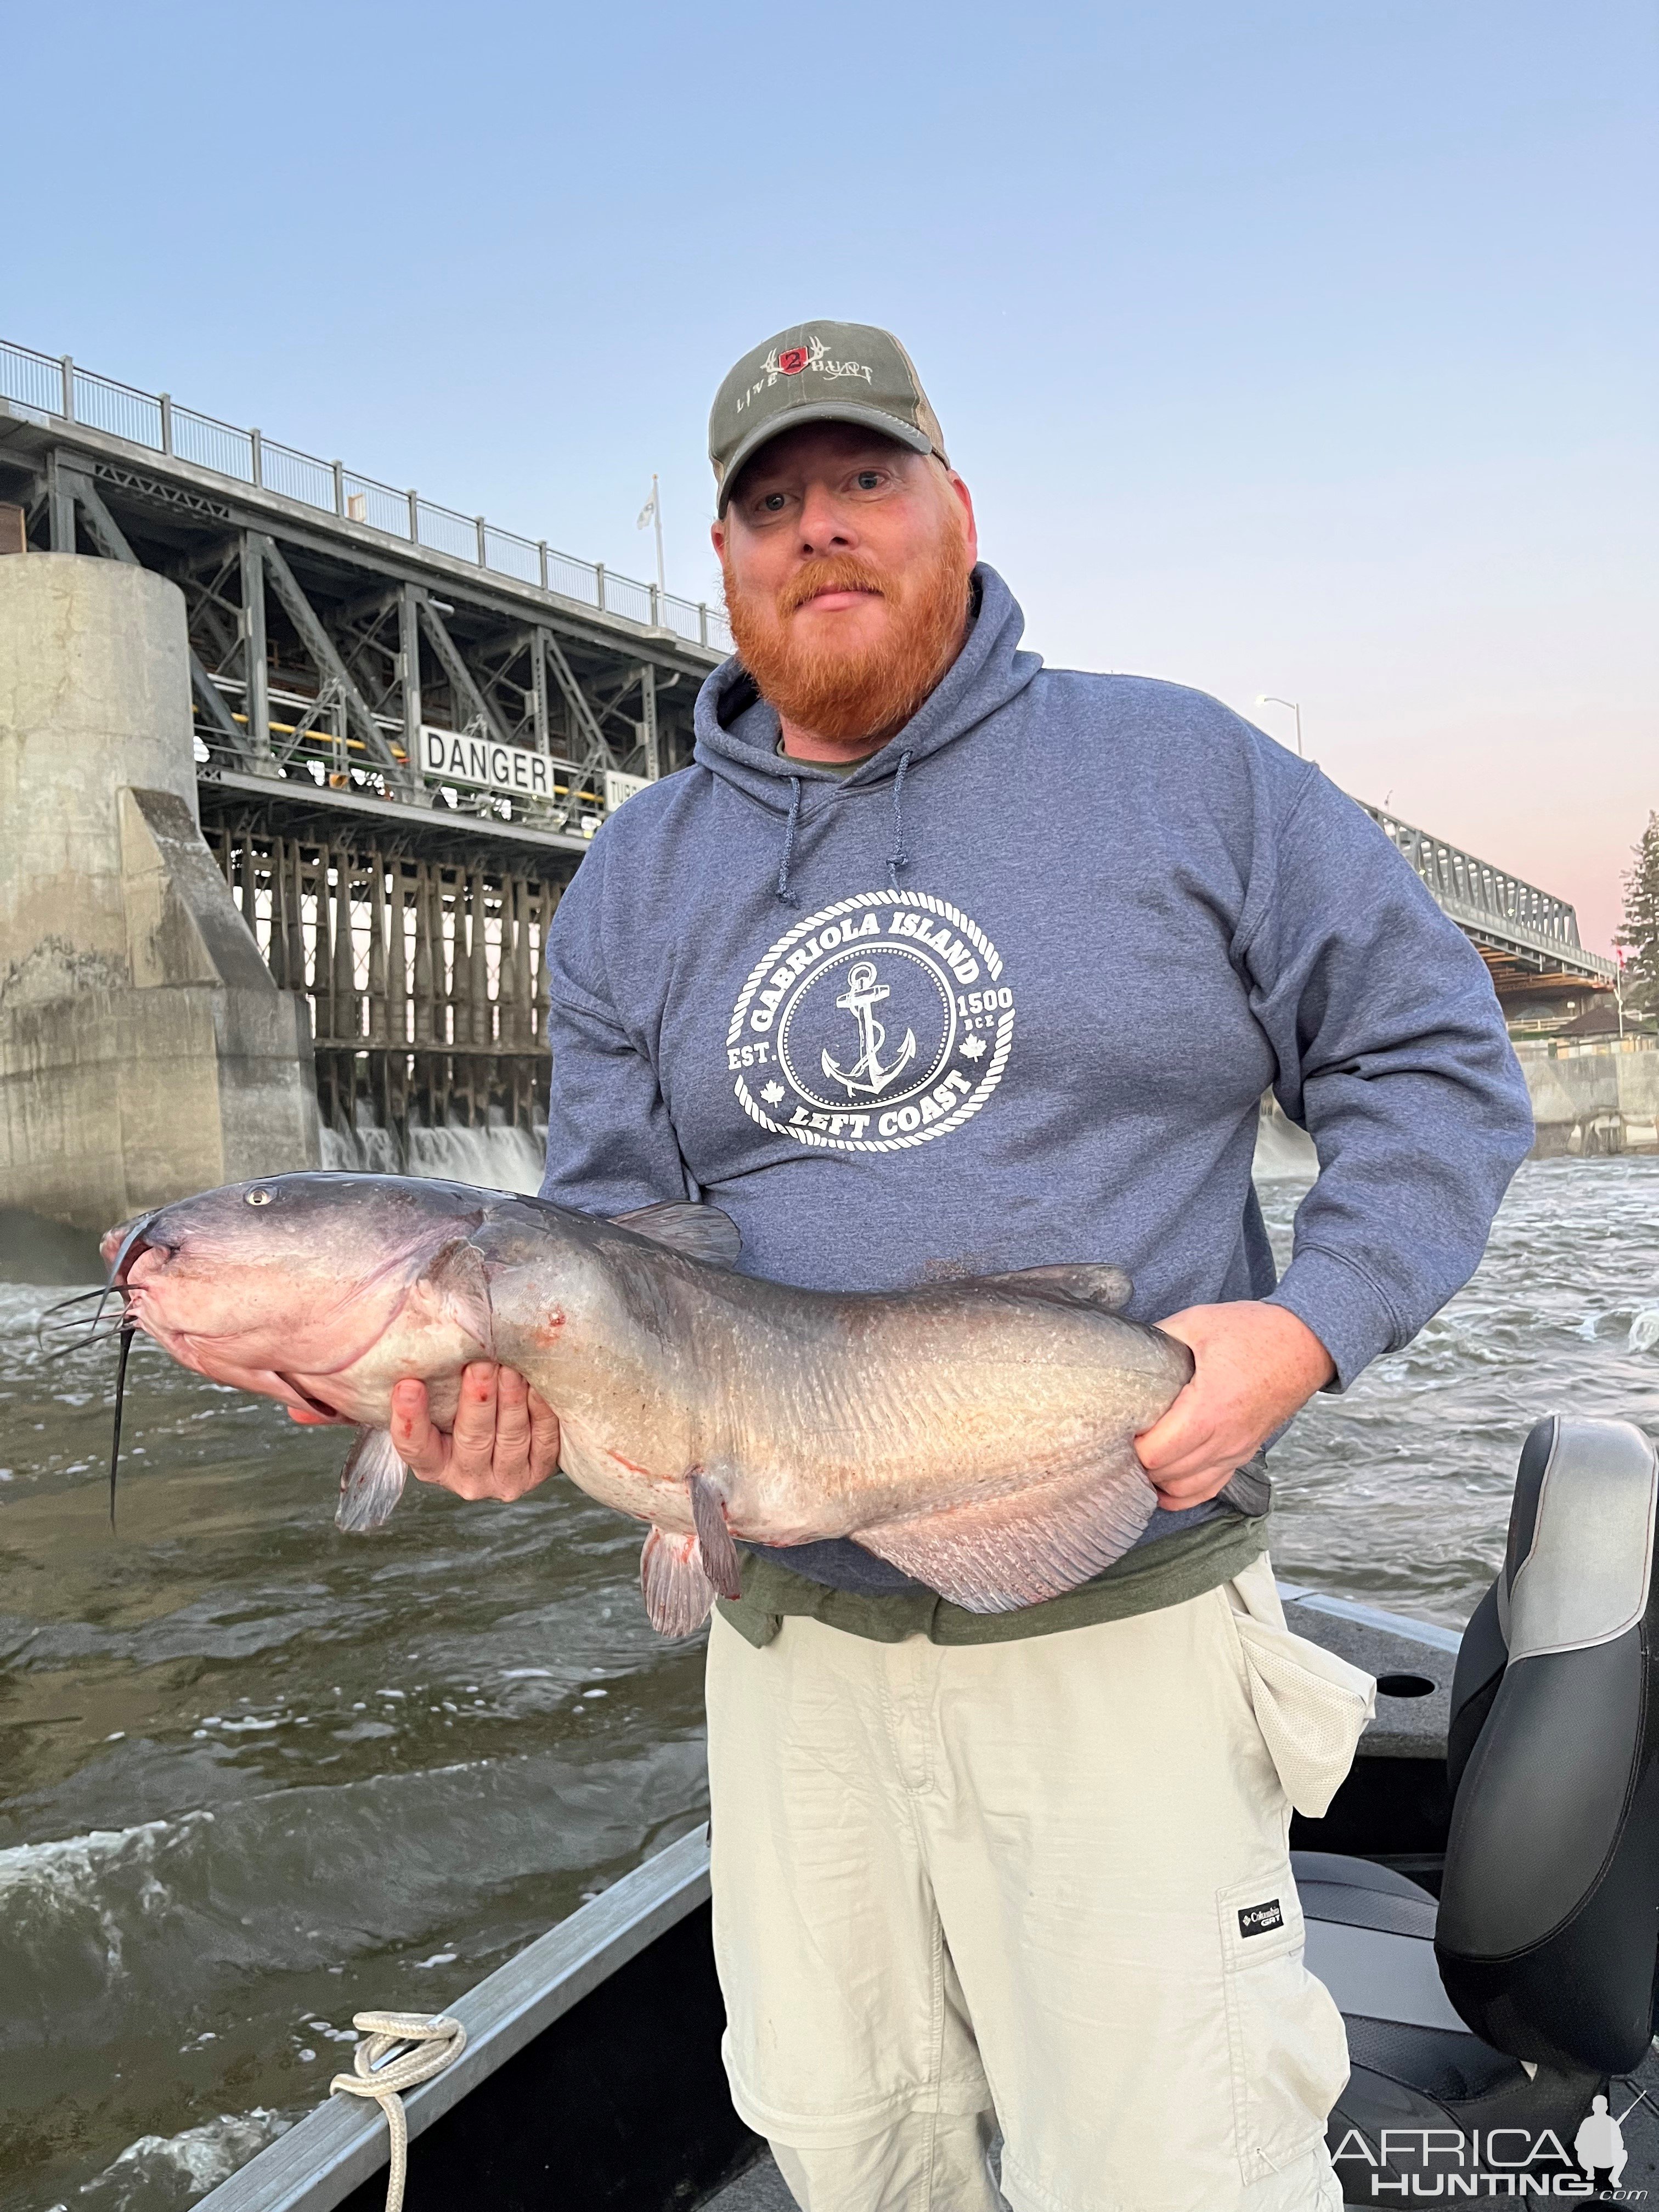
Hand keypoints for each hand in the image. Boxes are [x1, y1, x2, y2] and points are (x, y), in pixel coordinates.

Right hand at [389, 1362, 560, 1501]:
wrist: (505, 1435)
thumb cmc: (461, 1412)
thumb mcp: (437, 1407)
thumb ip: (421, 1387)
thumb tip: (395, 1347)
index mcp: (433, 1464)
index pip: (415, 1446)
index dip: (410, 1419)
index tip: (408, 1385)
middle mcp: (467, 1477)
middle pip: (472, 1440)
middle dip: (477, 1401)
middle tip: (480, 1366)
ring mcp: (506, 1478)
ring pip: (510, 1439)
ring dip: (512, 1402)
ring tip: (511, 1369)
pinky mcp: (539, 1470)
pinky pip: (544, 1440)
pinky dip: (541, 1410)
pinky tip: (536, 1385)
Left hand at [1135, 1303, 1334, 1510]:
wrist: (1305, 1343)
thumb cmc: (1255, 1332)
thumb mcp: (1198, 1322)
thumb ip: (1157, 1338)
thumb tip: (1125, 1348)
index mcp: (1208, 1409)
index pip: (1155, 1454)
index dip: (1130, 1444)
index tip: (1119, 1424)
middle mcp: (1224, 1439)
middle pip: (1166, 1475)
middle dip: (1137, 1463)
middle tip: (1122, 1438)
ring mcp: (1236, 1451)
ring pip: (1186, 1490)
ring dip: (1158, 1480)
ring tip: (1139, 1457)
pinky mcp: (1244, 1454)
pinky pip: (1209, 1489)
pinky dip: (1183, 1492)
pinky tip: (1164, 1482)